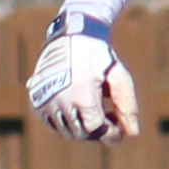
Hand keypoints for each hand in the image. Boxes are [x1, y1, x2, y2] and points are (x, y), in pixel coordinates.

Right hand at [26, 20, 139, 143]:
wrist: (72, 34)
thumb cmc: (100, 56)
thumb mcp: (118, 76)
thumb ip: (127, 105)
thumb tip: (132, 133)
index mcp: (81, 97)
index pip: (95, 129)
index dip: (109, 133)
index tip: (118, 130)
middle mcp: (60, 102)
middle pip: (80, 133)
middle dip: (97, 131)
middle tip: (109, 118)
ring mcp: (45, 101)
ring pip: (65, 130)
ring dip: (81, 127)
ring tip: (95, 111)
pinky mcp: (36, 100)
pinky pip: (51, 122)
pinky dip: (65, 122)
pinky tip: (78, 109)